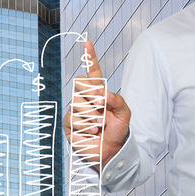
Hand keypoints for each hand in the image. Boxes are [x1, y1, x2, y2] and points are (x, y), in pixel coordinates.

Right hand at [63, 41, 130, 171]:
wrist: (110, 152)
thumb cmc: (117, 131)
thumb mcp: (125, 115)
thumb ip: (118, 101)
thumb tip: (103, 93)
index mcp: (99, 92)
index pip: (93, 72)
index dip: (90, 58)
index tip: (87, 43)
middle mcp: (85, 98)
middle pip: (79, 82)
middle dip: (92, 94)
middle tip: (102, 106)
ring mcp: (75, 110)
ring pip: (77, 102)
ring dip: (92, 115)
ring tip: (100, 126)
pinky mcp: (69, 123)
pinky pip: (73, 118)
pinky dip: (85, 125)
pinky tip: (92, 132)